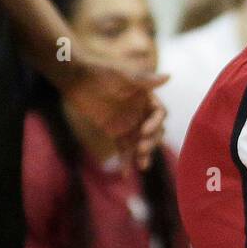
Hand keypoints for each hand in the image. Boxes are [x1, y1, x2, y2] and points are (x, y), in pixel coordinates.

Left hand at [59, 51, 169, 169]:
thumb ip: (144, 80)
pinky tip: (126, 175)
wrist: (77, 80)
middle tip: (141, 149)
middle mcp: (141, 111)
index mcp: (147, 97)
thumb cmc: (101, 73)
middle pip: (154, 130)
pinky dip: (126, 161)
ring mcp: (130, 123)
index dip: (155, 123)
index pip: (159, 113)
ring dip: (143, 154)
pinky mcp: (117, 132)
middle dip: (151, 141)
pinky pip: (125, 148)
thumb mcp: (122, 76)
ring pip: (142, 142)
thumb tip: (169, 76)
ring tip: (142, 166)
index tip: (143, 131)